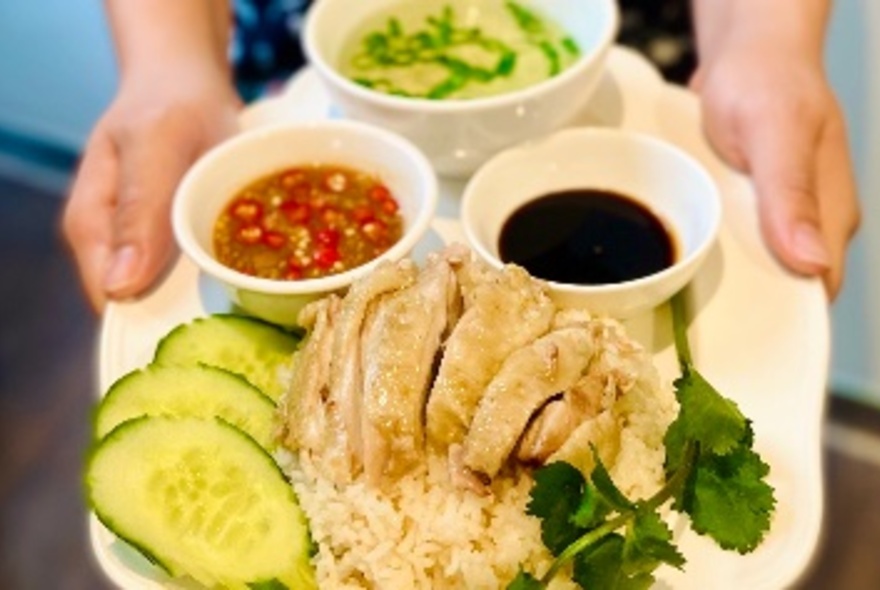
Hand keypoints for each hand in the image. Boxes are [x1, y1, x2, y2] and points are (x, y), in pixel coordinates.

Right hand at [63, 75, 240, 310]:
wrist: (186, 80)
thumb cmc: (166, 104)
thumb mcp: (155, 145)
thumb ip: (139, 210)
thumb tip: (118, 287)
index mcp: (92, 228)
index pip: (113, 303)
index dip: (154, 325)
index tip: (203, 336)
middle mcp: (113, 245)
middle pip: (144, 307)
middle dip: (188, 319)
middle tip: (242, 325)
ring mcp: (145, 243)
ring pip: (174, 294)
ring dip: (212, 300)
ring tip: (256, 306)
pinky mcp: (174, 238)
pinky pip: (197, 271)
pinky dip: (224, 274)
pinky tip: (256, 278)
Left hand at [692, 38, 859, 299]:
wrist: (746, 53)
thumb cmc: (766, 83)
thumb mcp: (775, 133)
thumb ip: (792, 195)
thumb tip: (810, 264)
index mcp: (831, 217)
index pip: (815, 293)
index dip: (782, 320)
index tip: (739, 336)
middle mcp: (811, 223)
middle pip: (785, 290)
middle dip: (748, 307)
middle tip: (695, 317)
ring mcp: (782, 217)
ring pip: (759, 270)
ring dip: (726, 281)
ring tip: (685, 292)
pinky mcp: (755, 209)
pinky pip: (737, 245)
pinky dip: (714, 253)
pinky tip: (687, 257)